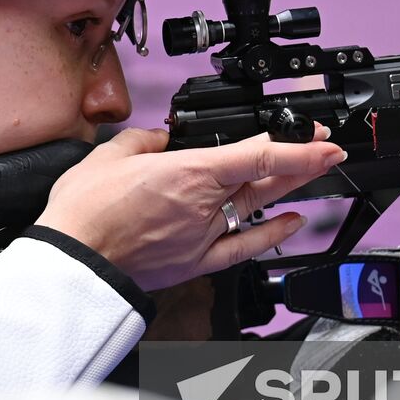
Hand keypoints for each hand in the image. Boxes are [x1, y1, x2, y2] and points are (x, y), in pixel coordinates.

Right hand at [35, 124, 345, 290]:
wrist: (73, 261)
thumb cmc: (83, 212)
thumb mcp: (109, 154)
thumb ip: (142, 140)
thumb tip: (159, 137)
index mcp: (188, 172)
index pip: (258, 155)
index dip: (297, 145)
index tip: (321, 136)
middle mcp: (204, 204)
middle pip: (266, 179)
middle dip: (302, 161)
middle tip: (327, 146)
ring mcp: (203, 236)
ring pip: (256, 208)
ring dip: (289, 190)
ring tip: (314, 174)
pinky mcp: (196, 262)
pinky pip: (243, 247)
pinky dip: (271, 234)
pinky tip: (290, 222)